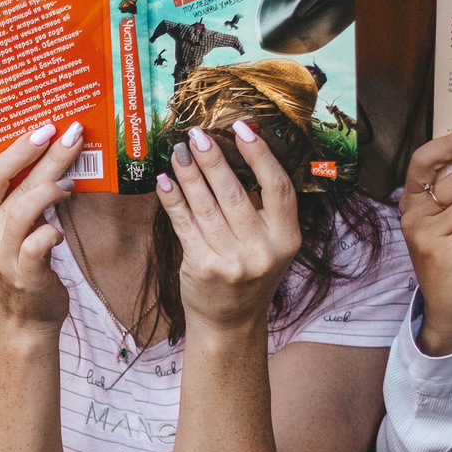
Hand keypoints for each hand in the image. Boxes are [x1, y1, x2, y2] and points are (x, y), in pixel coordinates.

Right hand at [0, 120, 84, 329]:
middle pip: (13, 186)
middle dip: (46, 157)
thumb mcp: (9, 229)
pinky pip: (38, 244)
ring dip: (51, 191)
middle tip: (72, 136)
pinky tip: (60, 232)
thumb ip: (20, 198)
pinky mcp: (25, 276)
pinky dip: (52, 232)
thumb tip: (52, 154)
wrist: (24, 319)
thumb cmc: (21, 265)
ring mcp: (2, 258)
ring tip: (70, 184)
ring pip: (23, 211)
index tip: (45, 128)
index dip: (18, 149)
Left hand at [154, 120, 301, 333]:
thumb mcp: (270, 246)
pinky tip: (164, 180)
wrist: (230, 322)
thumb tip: (235, 155)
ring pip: (206, 205)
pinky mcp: (202, 267)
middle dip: (213, 159)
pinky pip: (184, 224)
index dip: (260, 155)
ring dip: (189, 174)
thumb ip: (261, 210)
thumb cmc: (249, 276)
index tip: (242, 129)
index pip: (277, 187)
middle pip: (236, 192)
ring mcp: (232, 261)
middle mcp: (262, 250)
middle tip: (198, 135)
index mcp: (287, 239)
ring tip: (179, 151)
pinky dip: (173, 199)